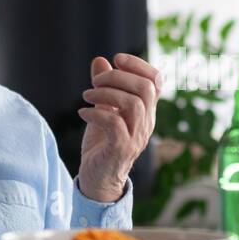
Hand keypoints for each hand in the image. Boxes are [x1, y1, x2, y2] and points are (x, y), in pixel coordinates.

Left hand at [78, 53, 159, 202]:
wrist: (98, 179)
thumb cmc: (102, 144)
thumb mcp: (102, 110)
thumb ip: (104, 87)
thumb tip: (100, 60)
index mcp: (145, 111)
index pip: (156, 81)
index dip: (139, 64)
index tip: (117, 60)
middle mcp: (146, 123)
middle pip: (146, 89)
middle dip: (118, 77)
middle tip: (95, 82)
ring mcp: (136, 137)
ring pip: (133, 104)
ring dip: (105, 94)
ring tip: (86, 96)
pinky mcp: (122, 149)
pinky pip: (114, 124)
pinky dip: (96, 113)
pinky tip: (82, 113)